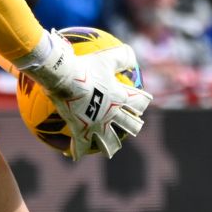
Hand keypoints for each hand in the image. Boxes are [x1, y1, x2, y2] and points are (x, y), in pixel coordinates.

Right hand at [41, 40, 154, 159]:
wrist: (65, 79)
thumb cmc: (86, 66)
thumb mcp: (106, 57)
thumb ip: (122, 55)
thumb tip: (133, 55)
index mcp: (119, 97)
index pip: (138, 101)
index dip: (143, 101)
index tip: (146, 101)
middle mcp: (112, 114)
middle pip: (129, 123)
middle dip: (134, 125)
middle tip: (135, 126)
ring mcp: (97, 125)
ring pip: (109, 141)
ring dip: (111, 146)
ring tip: (111, 149)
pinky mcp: (81, 132)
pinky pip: (79, 146)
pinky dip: (76, 151)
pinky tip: (72, 156)